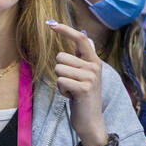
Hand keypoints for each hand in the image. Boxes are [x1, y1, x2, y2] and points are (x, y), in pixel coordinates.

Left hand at [48, 20, 107, 145]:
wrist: (91, 121)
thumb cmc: (83, 97)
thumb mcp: (86, 76)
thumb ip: (82, 58)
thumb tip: (83, 37)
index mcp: (94, 61)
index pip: (81, 39)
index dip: (65, 30)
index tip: (51, 24)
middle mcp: (94, 67)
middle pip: (61, 56)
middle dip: (60, 70)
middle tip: (71, 84)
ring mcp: (90, 78)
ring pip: (59, 69)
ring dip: (60, 82)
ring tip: (71, 91)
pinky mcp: (83, 89)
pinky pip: (60, 81)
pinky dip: (61, 90)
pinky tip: (71, 97)